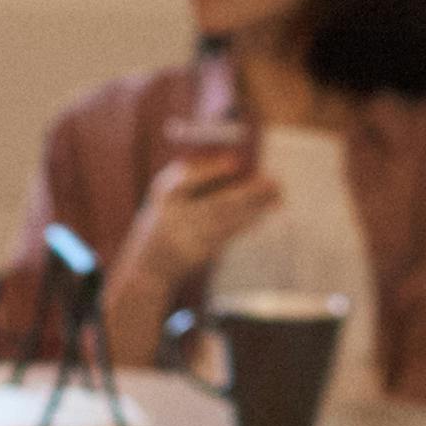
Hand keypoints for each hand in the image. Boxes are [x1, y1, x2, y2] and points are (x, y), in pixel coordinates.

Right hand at [110, 139, 276, 322]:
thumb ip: (195, 173)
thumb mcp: (168, 193)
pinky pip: (227, 236)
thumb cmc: (165, 217)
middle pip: (215, 204)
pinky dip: (246, 223)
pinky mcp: (199, 256)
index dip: (211, 170)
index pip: (186, 180)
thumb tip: (235, 160)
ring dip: (254, 208)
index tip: (236, 162)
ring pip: (227, 221)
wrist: (149, 265)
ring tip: (276, 195)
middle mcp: (173, 218)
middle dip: (247, 193)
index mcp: (164, 195)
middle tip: (272, 182)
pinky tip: (262, 214)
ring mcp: (186, 239)